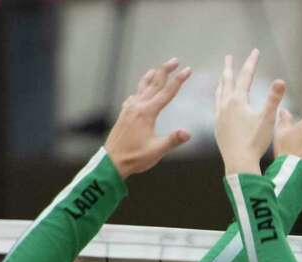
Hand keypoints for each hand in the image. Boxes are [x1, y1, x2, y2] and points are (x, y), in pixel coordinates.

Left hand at [104, 58, 192, 178]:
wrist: (113, 161)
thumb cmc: (135, 157)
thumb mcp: (157, 150)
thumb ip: (173, 140)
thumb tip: (188, 133)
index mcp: (147, 113)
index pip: (167, 93)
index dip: (179, 81)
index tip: (188, 70)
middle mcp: (138, 106)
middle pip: (154, 84)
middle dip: (166, 71)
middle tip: (175, 60)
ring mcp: (129, 108)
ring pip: (142, 87)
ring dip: (151, 77)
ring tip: (157, 69)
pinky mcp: (125, 114)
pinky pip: (134, 96)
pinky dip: (140, 90)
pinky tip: (140, 93)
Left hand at [215, 49, 286, 175]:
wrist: (239, 163)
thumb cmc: (255, 142)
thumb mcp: (268, 119)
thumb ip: (274, 99)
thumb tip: (281, 80)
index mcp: (238, 101)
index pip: (246, 76)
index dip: (251, 62)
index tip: (255, 51)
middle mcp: (226, 105)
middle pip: (227, 81)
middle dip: (230, 67)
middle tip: (229, 57)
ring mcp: (219, 116)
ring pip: (219, 93)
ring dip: (222, 82)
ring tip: (222, 77)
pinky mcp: (217, 127)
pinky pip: (216, 107)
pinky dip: (218, 99)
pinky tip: (220, 102)